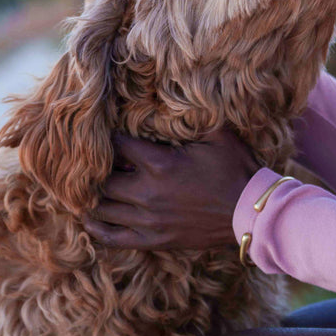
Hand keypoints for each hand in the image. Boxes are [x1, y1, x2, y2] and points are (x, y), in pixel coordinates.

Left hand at [84, 129, 262, 250]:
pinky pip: (114, 238)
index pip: (117, 145)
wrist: (251, 213)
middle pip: (103, 180)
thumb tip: (178, 95)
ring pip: (103, 209)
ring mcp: (149, 220)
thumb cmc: (236, 170)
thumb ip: (193, 117)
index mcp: (160, 163)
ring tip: (84, 189)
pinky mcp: (155, 240)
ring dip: (91, 198)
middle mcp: (148, 192)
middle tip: (89, 163)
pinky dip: (97, 230)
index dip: (108, 137)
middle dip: (94, 170)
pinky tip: (89, 221)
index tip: (104, 133)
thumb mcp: (218, 135)